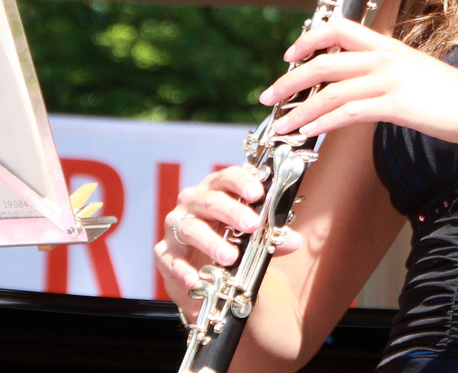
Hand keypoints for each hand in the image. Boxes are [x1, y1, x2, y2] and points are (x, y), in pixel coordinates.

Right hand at [154, 166, 303, 301]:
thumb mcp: (252, 240)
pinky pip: (171, 260)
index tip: (257, 192)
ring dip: (211, 242)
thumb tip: (293, 241)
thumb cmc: (228, 244)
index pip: (227, 177)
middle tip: (251, 225)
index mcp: (215, 191)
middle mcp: (192, 203)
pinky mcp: (164, 253)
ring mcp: (175, 227)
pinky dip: (184, 271)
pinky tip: (197, 280)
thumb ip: (271, 238)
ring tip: (230, 257)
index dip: (242, 182)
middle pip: (210, 201)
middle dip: (232, 212)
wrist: (204, 277)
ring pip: (190, 228)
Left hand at [263, 17, 457, 147]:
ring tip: (280, 126)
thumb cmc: (454, 97)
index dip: (308, 39)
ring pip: (329, 90)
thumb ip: (389, 73)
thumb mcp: (417, 74)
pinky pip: (347, 112)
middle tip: (268, 97)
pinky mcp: (394, 104)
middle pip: (323, 61)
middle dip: (289, 81)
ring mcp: (389, 80)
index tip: (289, 55)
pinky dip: (322, 123)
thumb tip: (366, 84)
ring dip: (298, 110)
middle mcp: (384, 57)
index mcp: (388, 46)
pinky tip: (308, 133)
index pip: (339, 28)